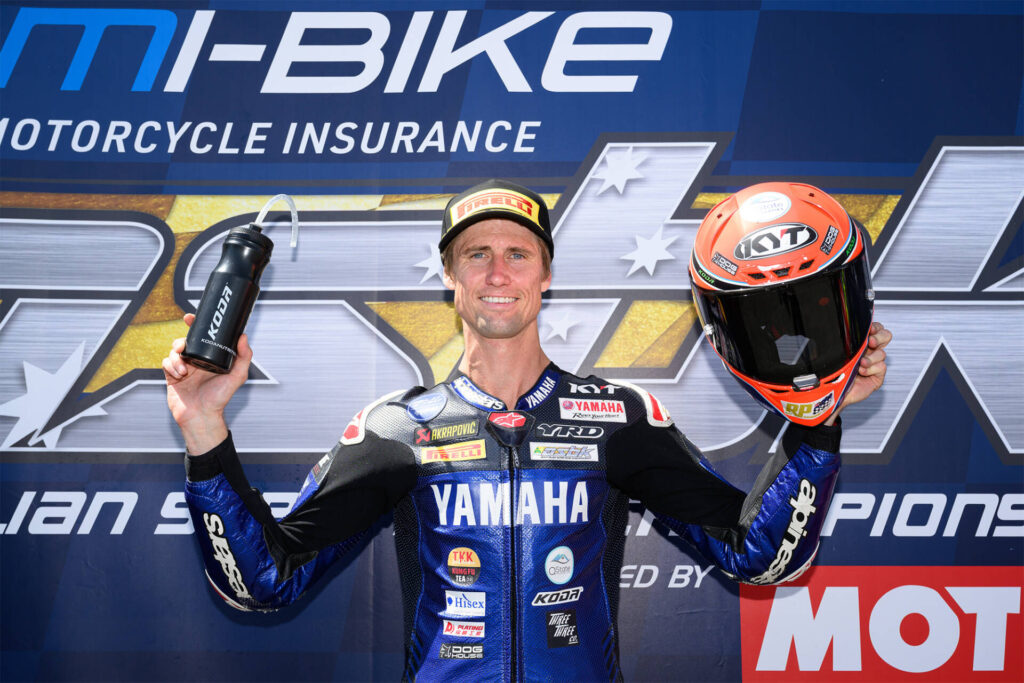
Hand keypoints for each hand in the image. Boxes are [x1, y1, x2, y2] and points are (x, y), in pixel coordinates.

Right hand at [163, 313, 251, 453]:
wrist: (201, 416)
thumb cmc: (219, 399)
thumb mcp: (237, 376)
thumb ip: (244, 357)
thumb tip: (243, 336)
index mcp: (210, 358)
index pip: (202, 337)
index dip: (195, 325)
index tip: (189, 317)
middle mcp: (196, 361)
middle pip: (185, 341)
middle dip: (181, 339)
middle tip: (183, 344)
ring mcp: (182, 368)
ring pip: (174, 351)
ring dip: (177, 357)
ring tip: (185, 370)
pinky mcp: (171, 376)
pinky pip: (165, 362)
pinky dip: (171, 365)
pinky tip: (179, 375)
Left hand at [826, 321, 891, 423]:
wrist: (833, 391)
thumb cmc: (832, 371)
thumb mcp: (841, 351)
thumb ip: (848, 340)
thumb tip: (851, 327)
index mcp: (860, 343)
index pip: (875, 328)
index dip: (875, 327)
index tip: (869, 330)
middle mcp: (869, 351)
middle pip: (885, 336)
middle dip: (879, 337)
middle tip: (870, 342)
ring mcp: (874, 363)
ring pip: (882, 353)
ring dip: (871, 357)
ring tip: (860, 363)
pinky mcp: (877, 375)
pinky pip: (881, 367)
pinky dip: (871, 369)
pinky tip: (861, 372)